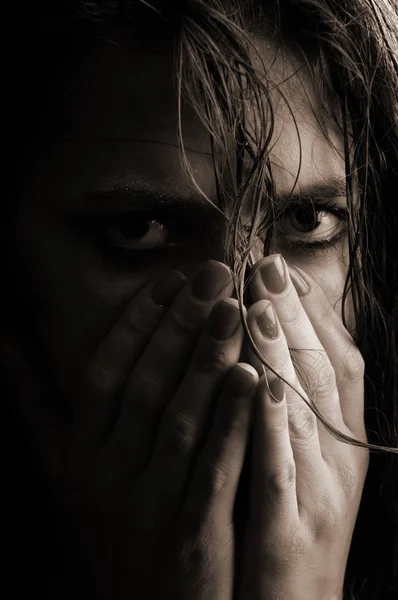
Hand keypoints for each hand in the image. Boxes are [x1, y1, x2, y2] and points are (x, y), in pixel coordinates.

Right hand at [3, 260, 258, 599]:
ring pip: (181, 420)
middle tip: (213, 276)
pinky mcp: (192, 536)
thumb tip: (5, 344)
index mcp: (81, 456)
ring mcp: (149, 506)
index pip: (105, 376)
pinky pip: (215, 469)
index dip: (136, 324)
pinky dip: (235, 422)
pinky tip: (257, 378)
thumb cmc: (108, 530)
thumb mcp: (63, 473)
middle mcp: (109, 476)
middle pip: (146, 387)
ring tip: (236, 311)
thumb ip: (37, 408)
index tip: (168, 282)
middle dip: (180, 326)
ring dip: (209, 362)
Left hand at [238, 254, 368, 599]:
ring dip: (283, 354)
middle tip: (265, 264)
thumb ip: (296, 405)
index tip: (282, 267)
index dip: (312, 310)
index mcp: (345, 439)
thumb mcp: (307, 460)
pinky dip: (275, 423)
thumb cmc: (296, 523)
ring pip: (305, 411)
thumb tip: (273, 345)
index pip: (336, 360)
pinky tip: (260, 384)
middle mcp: (342, 458)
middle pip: (322, 373)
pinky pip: (283, 469)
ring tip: (257, 304)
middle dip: (295, 315)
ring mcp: (322, 493)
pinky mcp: (292, 529)